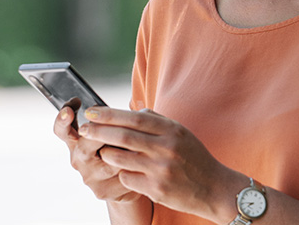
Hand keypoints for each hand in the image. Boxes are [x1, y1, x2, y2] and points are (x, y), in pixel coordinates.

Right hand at [53, 103, 142, 202]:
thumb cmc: (120, 148)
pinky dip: (136, 166)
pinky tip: (144, 163)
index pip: (63, 131)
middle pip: (84, 146)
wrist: (131, 180)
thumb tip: (116, 110)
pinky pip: (123, 175)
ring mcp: (90, 178)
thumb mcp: (113, 131)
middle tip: (118, 126)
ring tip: (140, 144)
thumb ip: (108, 121)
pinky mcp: (104, 191)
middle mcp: (79, 161)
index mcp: (77, 142)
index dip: (63, 120)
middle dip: (102, 134)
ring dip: (127, 150)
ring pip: (110, 160)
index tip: (69, 110)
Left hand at [78, 107, 241, 221]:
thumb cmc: (194, 157)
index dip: (110, 114)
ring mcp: (161, 169)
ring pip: (120, 158)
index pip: (135, 117)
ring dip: (106, 153)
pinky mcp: (156, 189)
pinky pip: (127, 178)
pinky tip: (124, 170)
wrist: (214, 188)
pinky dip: (121, 172)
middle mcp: (167, 147)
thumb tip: (133, 110)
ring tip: (102, 151)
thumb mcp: (181, 133)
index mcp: (172, 130)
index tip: (92, 111)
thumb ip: (157, 121)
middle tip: (84, 129)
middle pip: (124, 136)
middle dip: (99, 131)